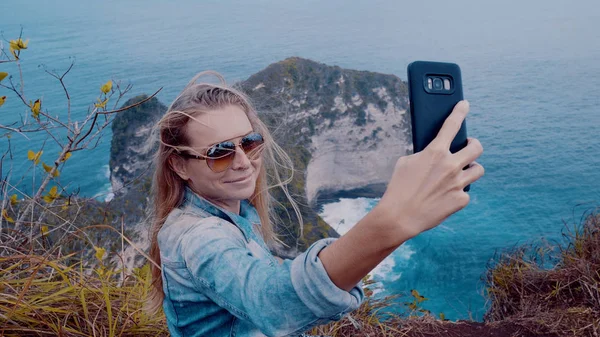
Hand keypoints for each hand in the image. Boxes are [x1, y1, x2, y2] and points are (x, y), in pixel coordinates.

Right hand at [377, 100, 483, 240]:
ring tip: (462, 171)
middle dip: (474, 144)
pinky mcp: (461, 200)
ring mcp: (458, 183)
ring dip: (471, 168)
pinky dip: (458, 192)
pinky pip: (466, 192)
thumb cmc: (399, 188)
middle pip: (476, 148)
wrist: (400, 216)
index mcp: (435, 152)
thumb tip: (435, 154)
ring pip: (478, 170)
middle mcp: (451, 165)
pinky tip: (447, 195)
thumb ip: (424, 154)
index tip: (464, 105)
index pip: (452, 125)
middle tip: (468, 146)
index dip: (460, 111)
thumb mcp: (406, 163)